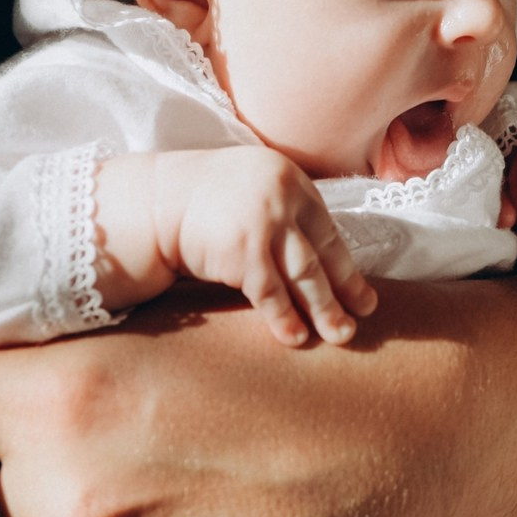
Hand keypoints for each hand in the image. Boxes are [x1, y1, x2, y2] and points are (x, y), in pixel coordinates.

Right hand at [97, 147, 375, 346]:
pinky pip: (271, 293)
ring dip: (325, 309)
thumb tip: (319, 256)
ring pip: (305, 275)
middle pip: (322, 253)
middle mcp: (283, 197)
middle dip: (345, 290)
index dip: (346, 265)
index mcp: (291, 179)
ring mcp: (264, 224)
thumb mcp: (253, 187)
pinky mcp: (243, 252)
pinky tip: (296, 338)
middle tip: (362, 317)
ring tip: (341, 335)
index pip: (327, 229)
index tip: (362, 293)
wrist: (154, 202)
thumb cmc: (203, 200)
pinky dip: (285, 317)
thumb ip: (286, 210)